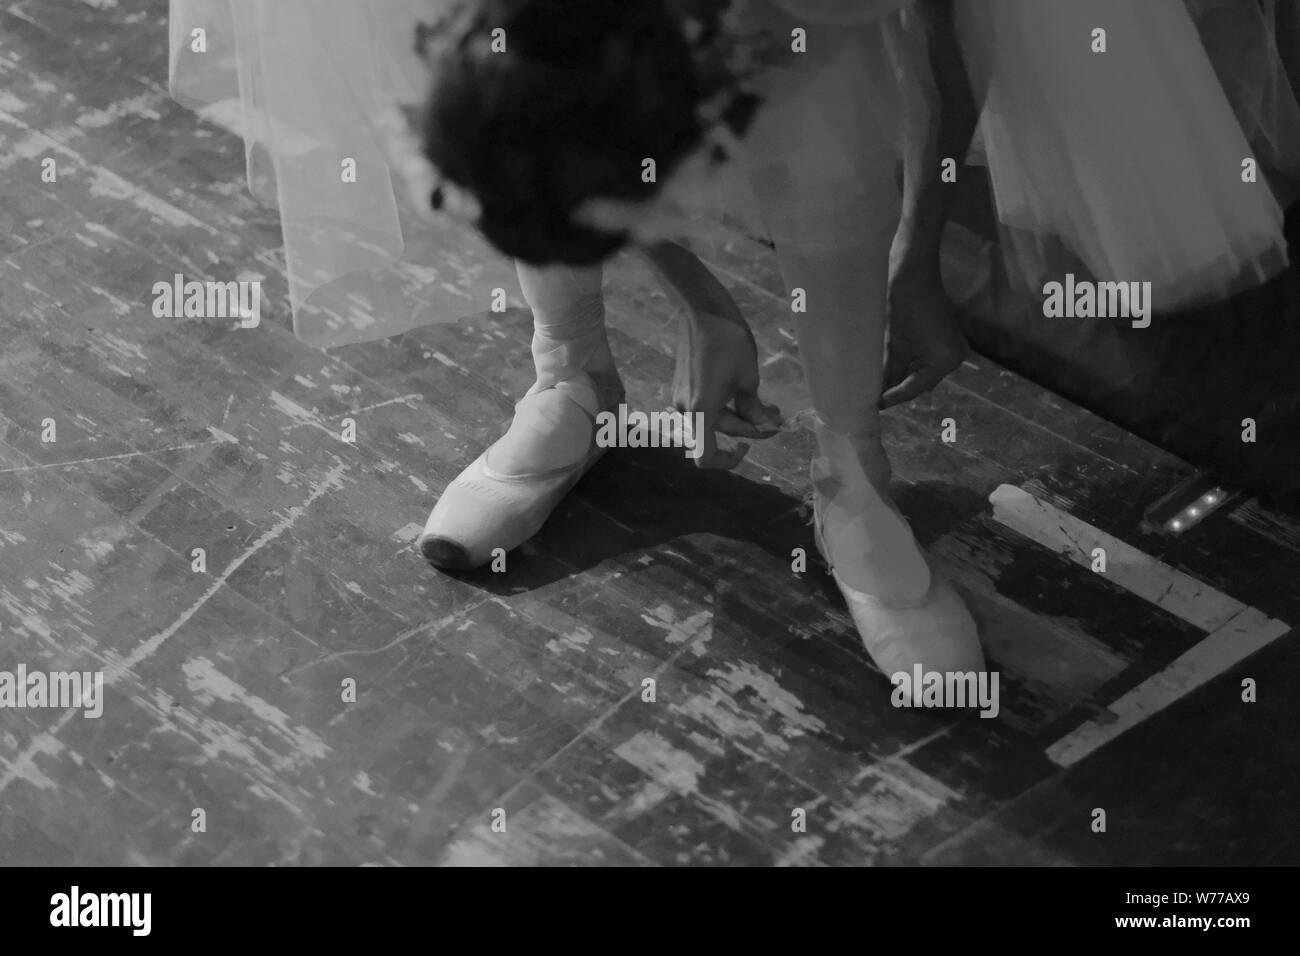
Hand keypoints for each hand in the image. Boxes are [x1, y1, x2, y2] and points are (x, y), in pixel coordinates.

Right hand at [673, 312, 782, 469]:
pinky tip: (744, 393)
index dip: (727, 461)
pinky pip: (705, 406)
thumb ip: (754, 409)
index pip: (705, 458)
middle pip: (718, 433)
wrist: (701, 310)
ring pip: (714, 419)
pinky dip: (726, 405)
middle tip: (776, 417)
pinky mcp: (683, 386)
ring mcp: (681, 398)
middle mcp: (686, 410)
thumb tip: (764, 426)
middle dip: (748, 428)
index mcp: (701, 410)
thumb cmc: (728, 341)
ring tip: (767, 404)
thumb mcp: (748, 377)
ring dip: (739, 416)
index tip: (748, 447)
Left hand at [881, 267, 968, 408]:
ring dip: (902, 376)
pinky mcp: (947, 338)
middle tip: (872, 397)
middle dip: (897, 388)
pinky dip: (909, 364)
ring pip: (922, 371)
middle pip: (920, 382)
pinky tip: (890, 367)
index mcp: (946, 361)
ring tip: (878, 384)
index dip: (892, 397)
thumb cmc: (901, 304)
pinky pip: (926, 359)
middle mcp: (956, 357)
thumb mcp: (892, 345)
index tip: (873, 407)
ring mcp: (954, 347)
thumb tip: (877, 395)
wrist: (912, 270)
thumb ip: (888, 373)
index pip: (914, 388)